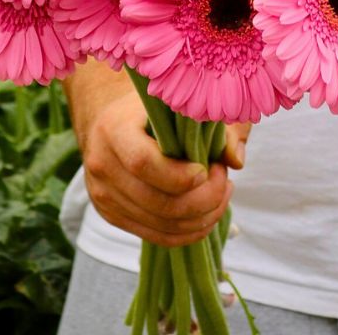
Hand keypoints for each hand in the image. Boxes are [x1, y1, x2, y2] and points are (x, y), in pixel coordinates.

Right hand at [82, 89, 246, 246]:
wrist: (113, 119)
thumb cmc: (155, 105)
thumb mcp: (185, 102)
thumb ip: (215, 123)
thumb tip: (235, 160)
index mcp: (114, 128)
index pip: (143, 163)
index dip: (180, 175)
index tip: (208, 168)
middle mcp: (102, 163)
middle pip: (156, 201)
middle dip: (201, 199)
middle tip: (224, 180)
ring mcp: (103, 194)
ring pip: (159, 224)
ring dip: (200, 217)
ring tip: (220, 193)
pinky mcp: (111, 215)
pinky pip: (154, 236)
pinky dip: (188, 231)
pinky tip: (207, 211)